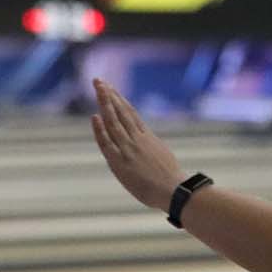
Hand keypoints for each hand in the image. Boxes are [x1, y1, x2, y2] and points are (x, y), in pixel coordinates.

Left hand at [90, 79, 185, 210]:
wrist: (176, 191)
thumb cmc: (172, 181)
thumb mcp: (163, 157)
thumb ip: (151, 148)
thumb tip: (147, 142)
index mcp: (148, 138)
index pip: (130, 114)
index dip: (119, 100)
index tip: (111, 89)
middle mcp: (137, 139)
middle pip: (120, 112)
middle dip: (109, 95)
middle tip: (99, 80)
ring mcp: (129, 150)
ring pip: (114, 122)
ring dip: (104, 104)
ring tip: (97, 88)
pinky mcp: (121, 163)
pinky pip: (108, 143)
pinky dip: (101, 130)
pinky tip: (95, 116)